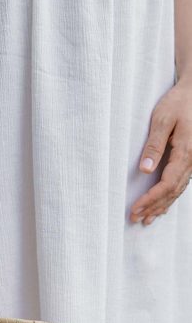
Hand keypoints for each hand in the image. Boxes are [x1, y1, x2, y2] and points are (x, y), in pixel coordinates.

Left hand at [130, 78, 191, 225]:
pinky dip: (171, 197)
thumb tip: (145, 170)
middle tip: (136, 219)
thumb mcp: (162, 120)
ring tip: (146, 219)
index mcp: (186, 152)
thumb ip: (154, 145)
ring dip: (162, 206)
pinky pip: (182, 183)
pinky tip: (163, 206)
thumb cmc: (177, 103)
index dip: (151, 199)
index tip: (135, 208)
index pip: (167, 184)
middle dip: (154, 207)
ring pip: (179, 190)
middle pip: (173, 191)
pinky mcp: (191, 158)